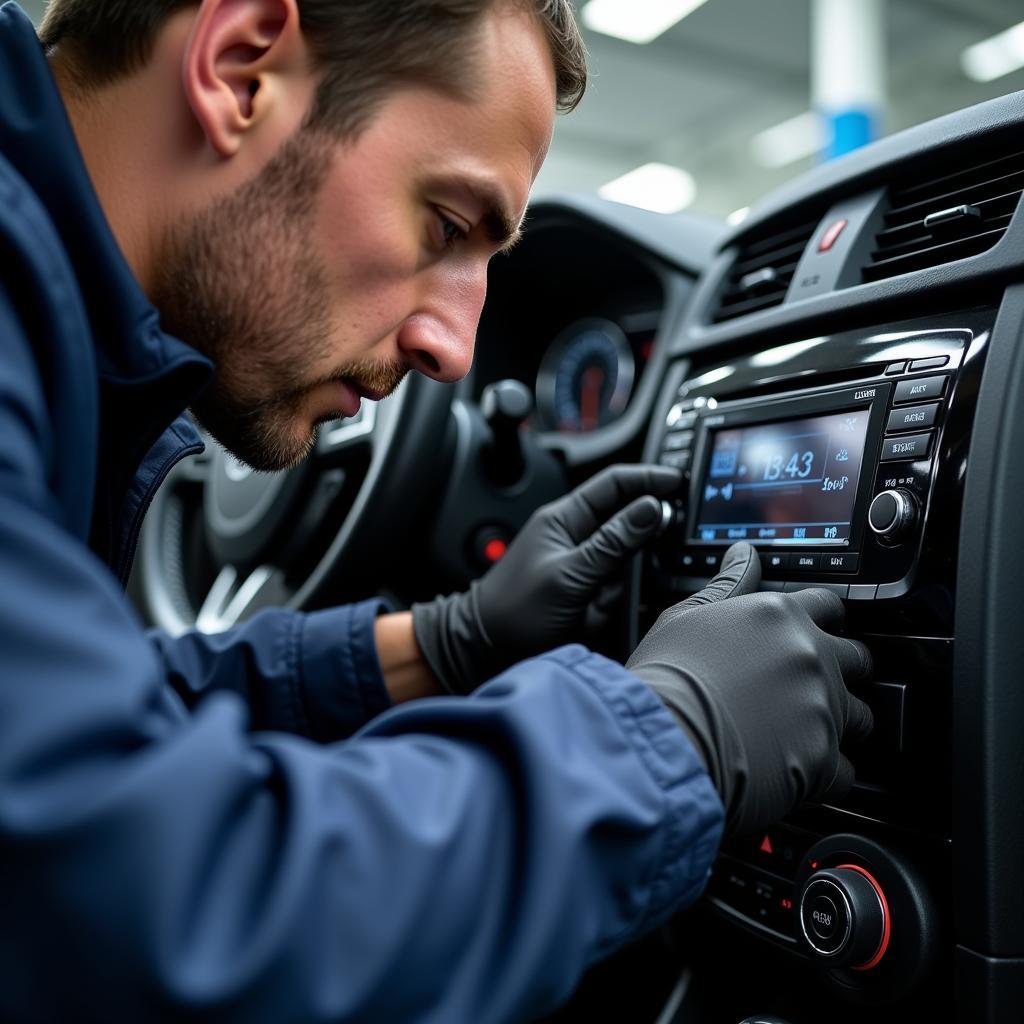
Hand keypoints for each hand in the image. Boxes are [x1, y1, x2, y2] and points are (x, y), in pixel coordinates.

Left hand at [411, 464, 681, 692]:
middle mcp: (576, 538)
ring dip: (626, 578)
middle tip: (661, 547)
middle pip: (626, 521)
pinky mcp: (586, 594)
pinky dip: (617, 599)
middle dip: (643, 538)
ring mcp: (582, 566)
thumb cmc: (514, 610)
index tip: (679, 483)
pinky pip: (617, 589)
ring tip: (605, 597)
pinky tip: (600, 612)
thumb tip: (650, 508)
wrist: (484, 650)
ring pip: (626, 559)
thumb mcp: (570, 573)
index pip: (613, 484)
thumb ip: (612, 542)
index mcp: (565, 519)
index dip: (647, 479)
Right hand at [626, 542, 873, 836]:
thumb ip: (726, 585)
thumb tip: (743, 553)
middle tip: (811, 687)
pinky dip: (828, 774)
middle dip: (843, 673)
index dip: (822, 621)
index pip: (828, 605)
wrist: (665, 737)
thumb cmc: (666, 679)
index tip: (813, 634)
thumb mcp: (686, 617)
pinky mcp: (824, 759)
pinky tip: (798, 771)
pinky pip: (848, 771)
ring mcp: (823, 707)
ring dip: (842, 724)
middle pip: (859, 659)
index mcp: (779, 616)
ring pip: (863, 716)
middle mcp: (811, 655)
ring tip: (803, 734)